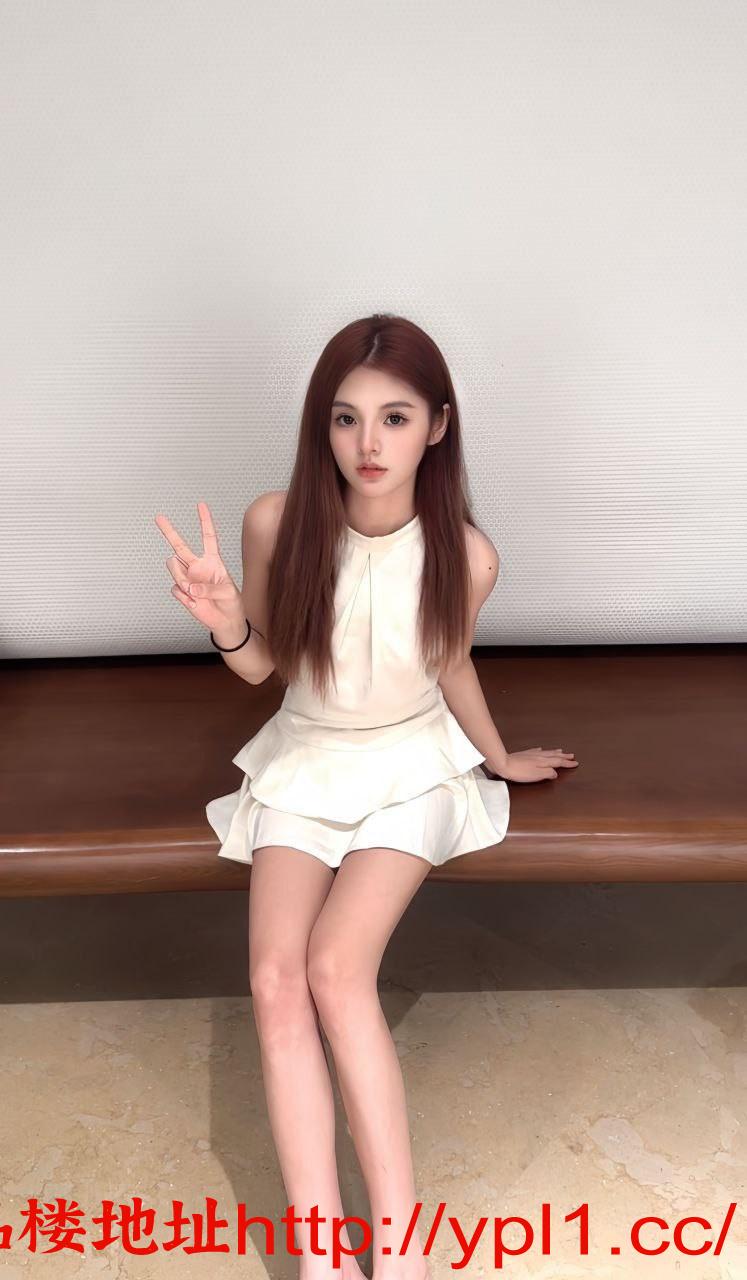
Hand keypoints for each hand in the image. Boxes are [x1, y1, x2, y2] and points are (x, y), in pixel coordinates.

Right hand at [154, 501, 244, 634]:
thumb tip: (191, 587)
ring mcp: (187, 578)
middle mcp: (197, 566)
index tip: (201, 505)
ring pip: (174, 568)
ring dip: (182, 579)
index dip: (205, 521)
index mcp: (212, 561)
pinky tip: (195, 602)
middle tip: (158, 517)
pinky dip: (186, 597)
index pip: (208, 537)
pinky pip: (176, 589)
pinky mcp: (181, 591)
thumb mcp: (227, 593)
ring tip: (195, 591)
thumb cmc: (230, 603)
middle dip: (168, 530)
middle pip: (180, 545)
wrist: (225, 622)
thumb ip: (210, 588)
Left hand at [483, 747, 578, 782]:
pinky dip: (542, 751)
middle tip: (572, 755)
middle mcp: (539, 757)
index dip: (567, 763)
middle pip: (554, 756)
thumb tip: (555, 773)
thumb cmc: (519, 772)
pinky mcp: (524, 754)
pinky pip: (537, 751)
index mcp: (543, 762)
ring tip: (561, 751)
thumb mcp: (536, 775)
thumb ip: (548, 773)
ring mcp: (532, 754)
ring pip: (547, 752)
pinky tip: (541, 750)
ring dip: (555, 752)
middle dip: (564, 757)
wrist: (503, 764)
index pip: (558, 763)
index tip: (575, 763)